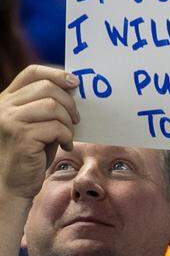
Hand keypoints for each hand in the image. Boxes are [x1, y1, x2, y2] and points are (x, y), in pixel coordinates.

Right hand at [0, 66, 79, 199]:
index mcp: (7, 99)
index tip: (74, 82)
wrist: (13, 183)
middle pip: (47, 88)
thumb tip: (73, 88)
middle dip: (69, 103)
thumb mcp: (37, 123)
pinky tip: (64, 146)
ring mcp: (10, 120)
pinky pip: (56, 127)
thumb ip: (47, 106)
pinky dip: (67, 136)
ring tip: (67, 136)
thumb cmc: (30, 153)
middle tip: (76, 119)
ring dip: (68, 122)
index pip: (31, 72)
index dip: (56, 73)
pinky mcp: (22, 136)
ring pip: (53, 106)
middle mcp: (4, 106)